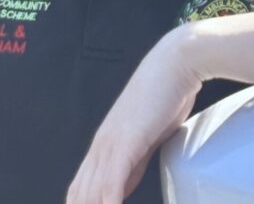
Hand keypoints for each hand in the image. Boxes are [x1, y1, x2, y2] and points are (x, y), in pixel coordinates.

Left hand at [66, 26, 202, 203]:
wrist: (175, 64)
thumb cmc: (165, 95)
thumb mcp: (146, 136)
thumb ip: (134, 159)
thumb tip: (125, 183)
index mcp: (104, 145)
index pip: (81, 188)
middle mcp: (101, 146)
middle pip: (78, 194)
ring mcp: (110, 143)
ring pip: (90, 192)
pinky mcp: (125, 141)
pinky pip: (111, 182)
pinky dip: (107, 202)